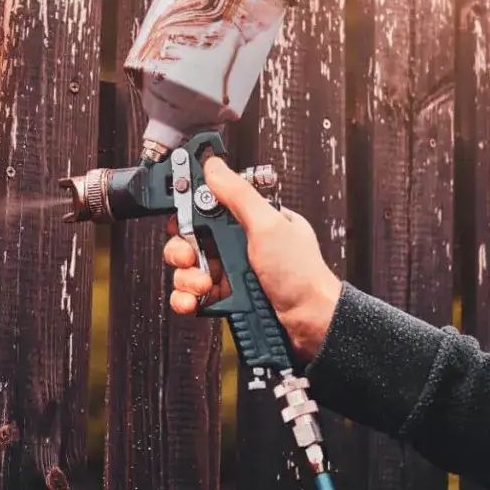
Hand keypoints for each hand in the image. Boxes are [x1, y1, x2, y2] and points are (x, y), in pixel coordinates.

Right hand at [164, 155, 342, 360]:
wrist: (310, 323)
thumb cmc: (302, 275)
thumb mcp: (269, 226)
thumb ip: (239, 195)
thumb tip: (215, 166)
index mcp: (252, 220)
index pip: (209, 207)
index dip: (189, 212)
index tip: (178, 219)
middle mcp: (240, 244)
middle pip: (191, 239)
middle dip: (183, 251)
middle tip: (191, 258)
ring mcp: (232, 272)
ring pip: (189, 269)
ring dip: (187, 278)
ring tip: (202, 285)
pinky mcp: (226, 297)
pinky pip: (193, 294)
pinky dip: (187, 298)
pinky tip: (193, 300)